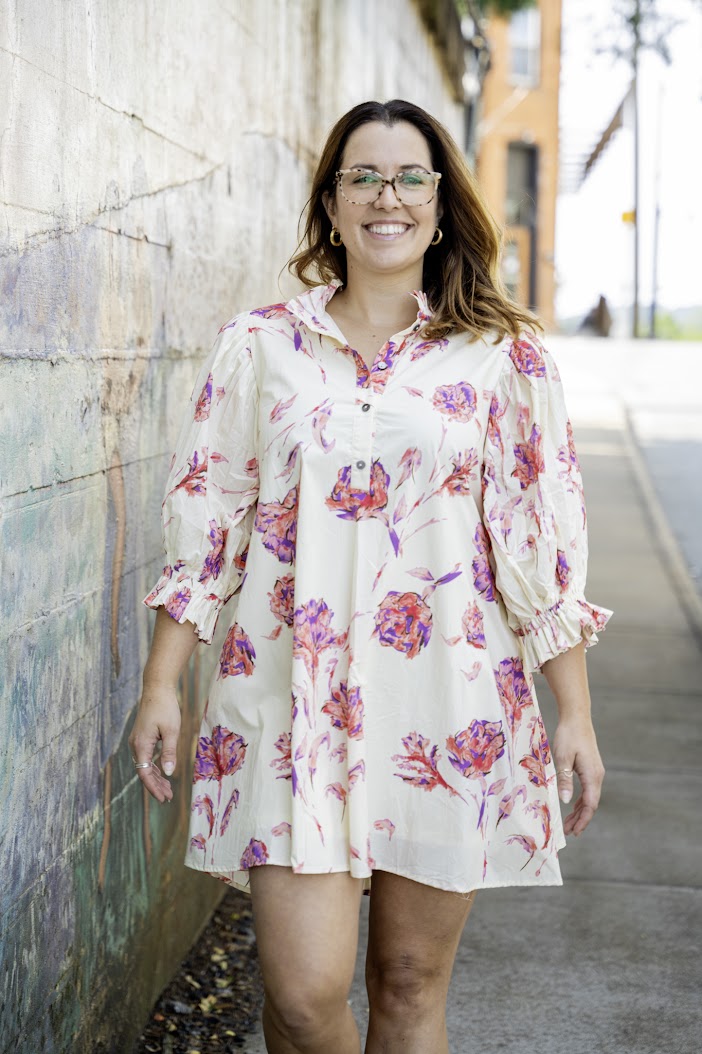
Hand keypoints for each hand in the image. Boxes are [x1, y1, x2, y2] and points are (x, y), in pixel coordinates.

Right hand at [128, 683, 180, 803]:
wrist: (157, 688)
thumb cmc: (165, 708)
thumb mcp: (171, 731)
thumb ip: (169, 752)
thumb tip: (170, 773)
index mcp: (140, 745)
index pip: (145, 774)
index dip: (154, 788)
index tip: (163, 798)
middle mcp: (135, 745)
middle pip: (144, 772)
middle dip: (156, 786)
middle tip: (168, 798)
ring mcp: (137, 741)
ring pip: (144, 766)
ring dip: (156, 778)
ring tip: (168, 790)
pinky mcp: (141, 737)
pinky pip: (146, 758)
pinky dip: (154, 767)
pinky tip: (163, 774)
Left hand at [551, 717, 604, 836]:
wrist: (577, 718)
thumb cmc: (568, 736)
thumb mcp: (562, 758)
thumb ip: (565, 780)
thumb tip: (565, 802)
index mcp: (592, 776)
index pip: (590, 805)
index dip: (583, 820)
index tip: (575, 832)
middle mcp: (597, 776)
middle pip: (591, 804)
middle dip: (580, 819)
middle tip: (568, 832)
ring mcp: (595, 772)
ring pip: (590, 798)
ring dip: (580, 811)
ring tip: (569, 823)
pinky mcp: (590, 768)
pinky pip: (588, 790)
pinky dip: (580, 800)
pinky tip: (572, 806)